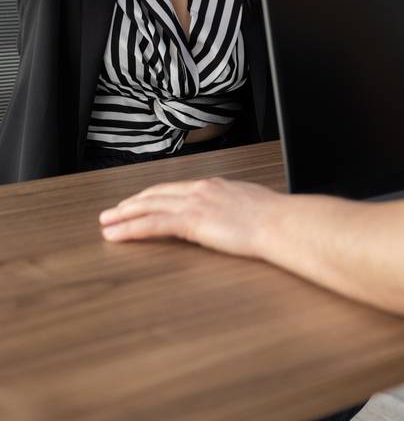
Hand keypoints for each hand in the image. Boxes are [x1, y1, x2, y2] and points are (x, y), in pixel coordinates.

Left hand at [99, 177, 283, 257]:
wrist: (280, 223)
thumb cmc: (275, 220)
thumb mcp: (253, 207)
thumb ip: (236, 208)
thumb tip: (236, 217)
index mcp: (214, 185)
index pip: (175, 189)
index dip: (153, 195)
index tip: (138, 201)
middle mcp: (200, 190)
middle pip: (156, 194)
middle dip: (132, 203)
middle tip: (112, 211)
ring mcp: (195, 204)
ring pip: (149, 207)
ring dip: (124, 215)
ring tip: (106, 223)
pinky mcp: (192, 221)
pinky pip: (153, 224)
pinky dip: (131, 229)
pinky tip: (117, 235)